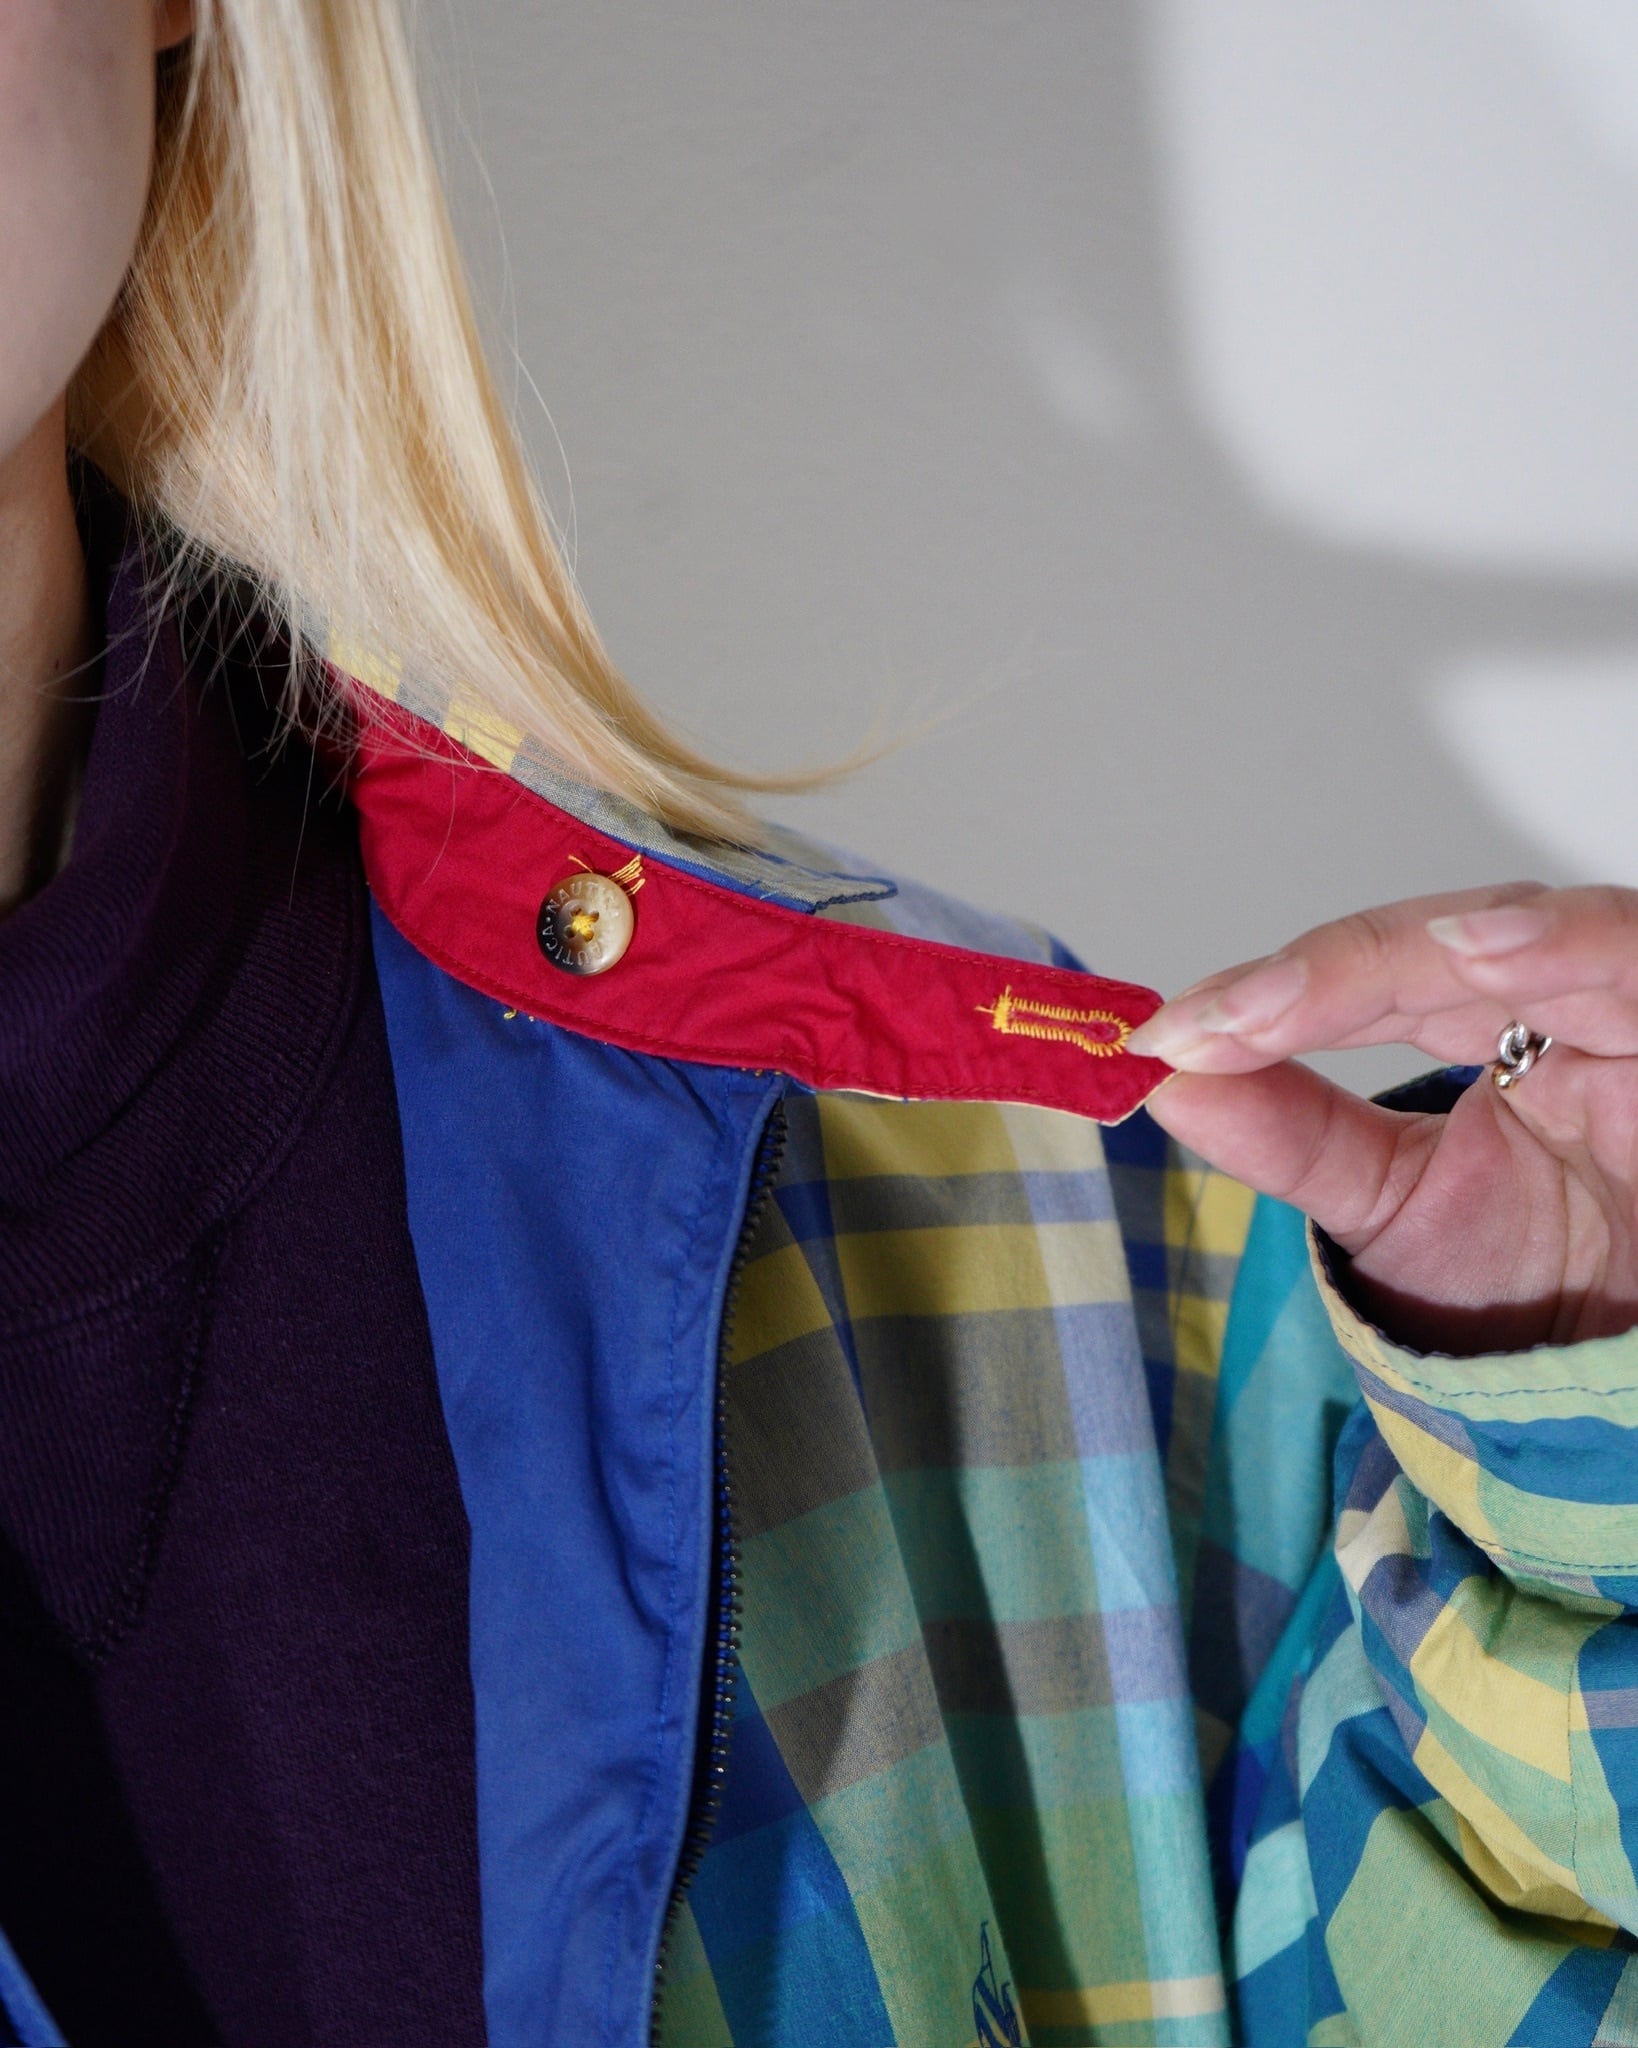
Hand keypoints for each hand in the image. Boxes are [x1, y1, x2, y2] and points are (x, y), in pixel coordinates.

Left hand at [1127, 884, 1637, 1353]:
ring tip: (1382, 964)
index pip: (1386, 972)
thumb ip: (1291, 1137)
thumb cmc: (1537, 1290)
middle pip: (1471, 939)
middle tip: (1225, 1019)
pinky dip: (1579, 950)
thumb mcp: (1392, 1208)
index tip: (1170, 1035)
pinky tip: (1492, 951)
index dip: (1282, 991)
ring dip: (1477, 941)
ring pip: (1586, 937)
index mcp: (1503, 1023)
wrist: (1628, 1386)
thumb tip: (1167, 1076)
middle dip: (1344, 969)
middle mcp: (1582, 1007)